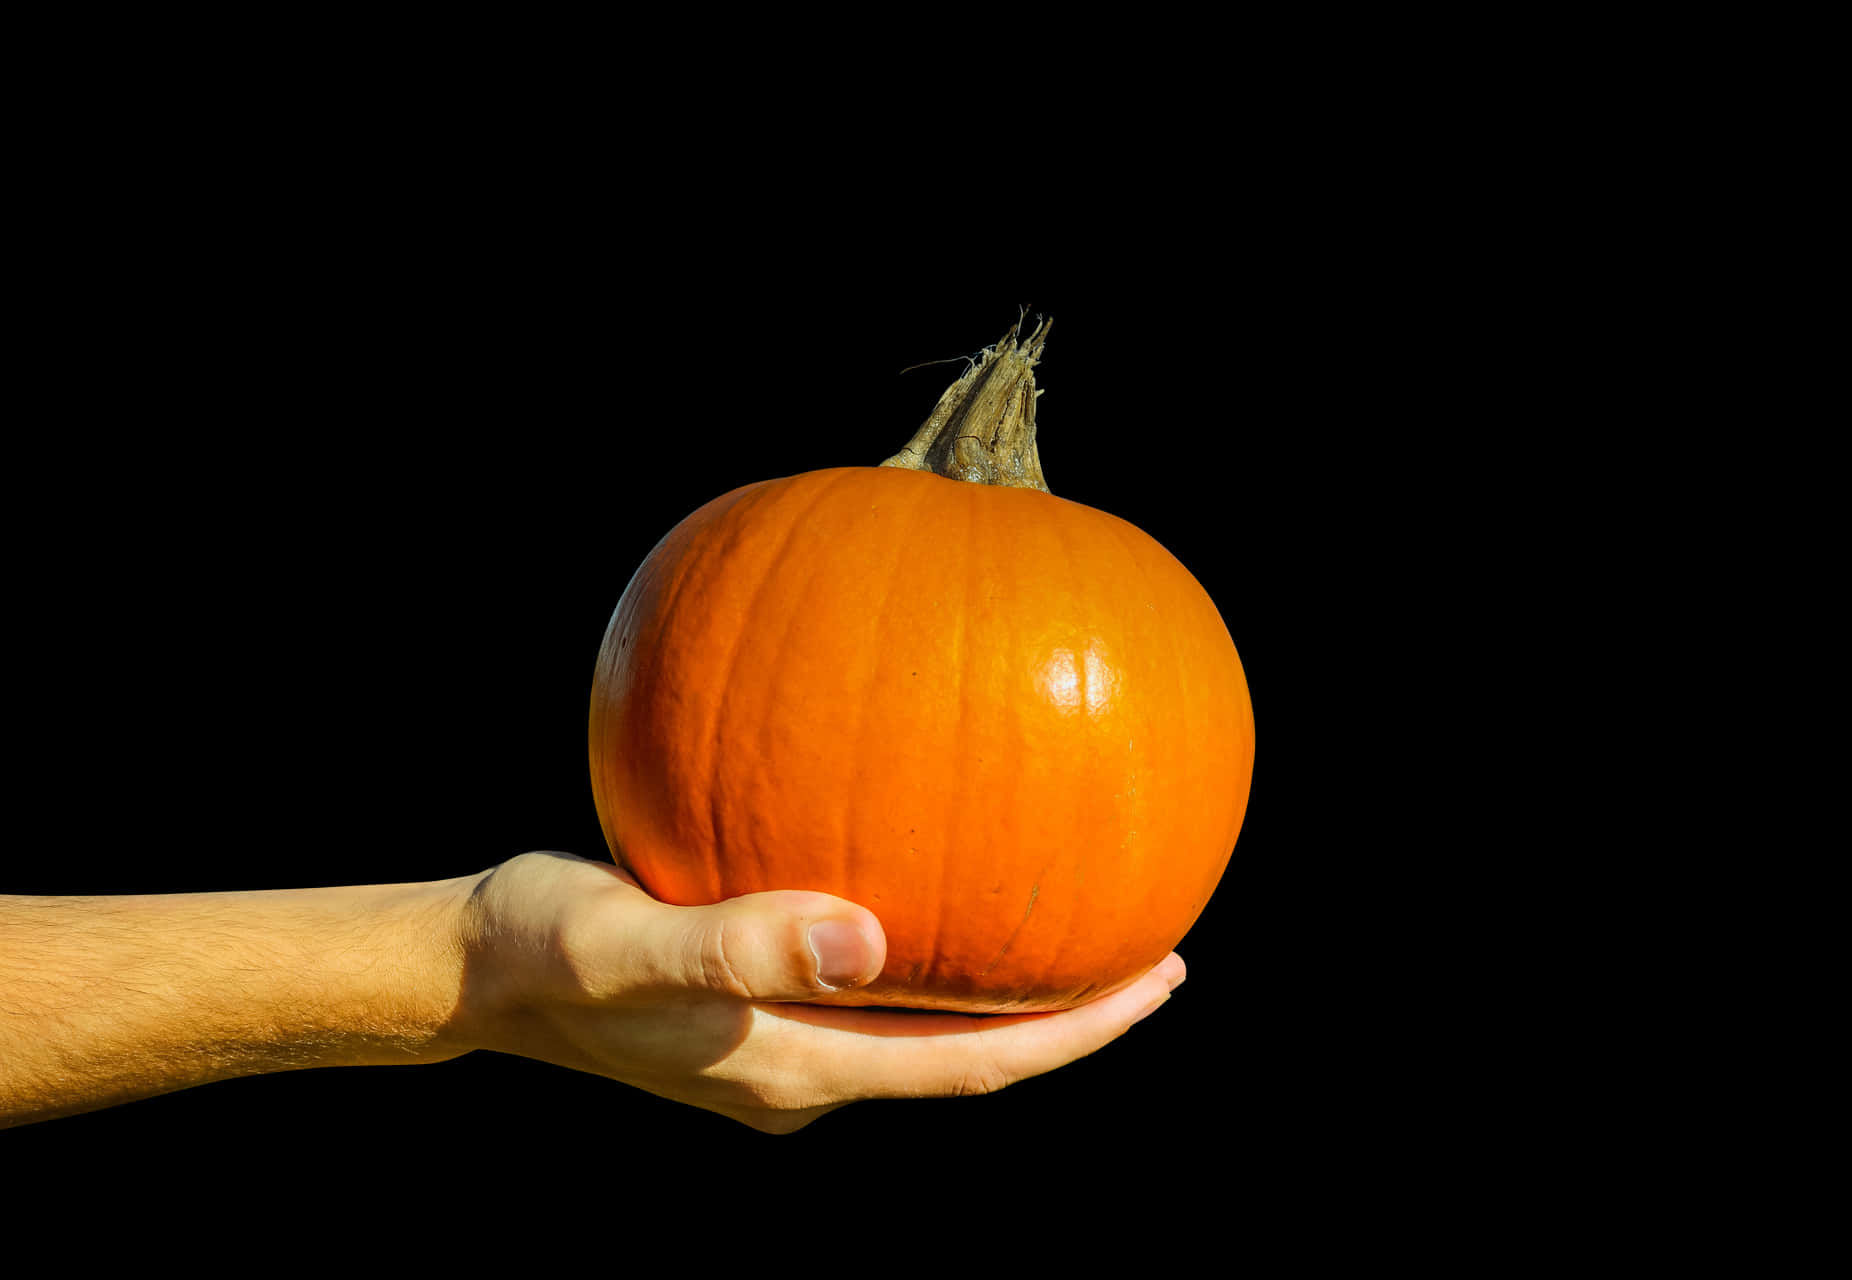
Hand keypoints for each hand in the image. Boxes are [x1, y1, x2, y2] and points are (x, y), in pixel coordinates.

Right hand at [451, 851, 1185, 1132]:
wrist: (474, 969)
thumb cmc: (542, 948)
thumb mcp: (628, 943)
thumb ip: (740, 944)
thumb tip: (869, 942)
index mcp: (796, 1070)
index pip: (973, 1063)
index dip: (1076, 1032)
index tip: (1162, 977)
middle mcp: (805, 1071)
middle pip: (968, 1052)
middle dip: (1067, 1014)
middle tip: (1156, 947)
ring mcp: (782, 1048)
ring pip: (925, 1022)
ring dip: (1003, 982)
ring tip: (1074, 916)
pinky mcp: (759, 1009)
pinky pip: (874, 986)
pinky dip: (931, 949)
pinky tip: (938, 877)